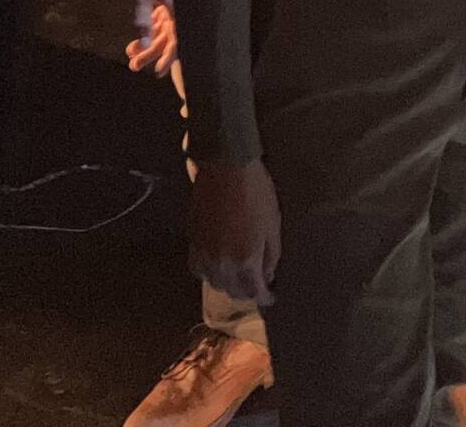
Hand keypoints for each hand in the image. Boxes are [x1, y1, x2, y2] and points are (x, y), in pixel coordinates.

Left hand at [120, 0, 177, 76]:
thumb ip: (143, 19)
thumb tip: (144, 42)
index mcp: (181, 3)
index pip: (181, 38)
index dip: (169, 57)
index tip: (158, 72)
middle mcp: (183, 1)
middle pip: (173, 35)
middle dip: (154, 52)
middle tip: (135, 66)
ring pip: (166, 26)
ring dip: (150, 40)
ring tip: (131, 52)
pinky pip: (163, 14)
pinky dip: (151, 25)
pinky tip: (137, 37)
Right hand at [191, 159, 280, 303]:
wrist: (225, 168)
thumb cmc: (256, 193)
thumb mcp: (273, 224)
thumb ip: (271, 255)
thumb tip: (267, 275)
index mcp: (245, 260)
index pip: (254, 291)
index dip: (264, 297)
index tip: (271, 297)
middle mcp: (221, 263)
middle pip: (233, 290)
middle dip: (247, 292)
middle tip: (257, 284)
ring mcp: (204, 253)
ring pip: (214, 282)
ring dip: (228, 284)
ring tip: (239, 276)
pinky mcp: (192, 241)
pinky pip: (199, 268)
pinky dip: (210, 273)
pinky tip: (218, 266)